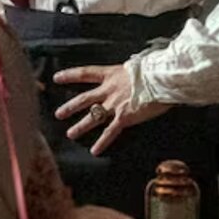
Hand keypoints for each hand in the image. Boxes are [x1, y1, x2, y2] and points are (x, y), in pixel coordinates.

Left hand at [52, 63, 170, 155]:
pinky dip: (102, 142)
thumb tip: (130, 75)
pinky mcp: (124, 117)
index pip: (85, 73)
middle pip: (84, 99)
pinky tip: (94, 151)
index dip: (70, 75)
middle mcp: (109, 90)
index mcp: (111, 74)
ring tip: (70, 134)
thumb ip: (127, 74)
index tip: (56, 78)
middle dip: (70, 107)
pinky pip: (109, 132)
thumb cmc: (154, 70)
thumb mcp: (136, 66)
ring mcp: (114, 104)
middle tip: (58, 114)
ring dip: (80, 126)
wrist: (161, 79)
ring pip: (92, 117)